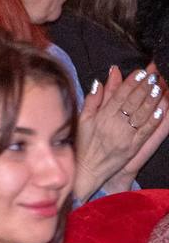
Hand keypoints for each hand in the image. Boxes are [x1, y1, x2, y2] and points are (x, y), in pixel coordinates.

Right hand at [74, 66, 163, 199]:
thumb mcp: (81, 119)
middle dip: (144, 87)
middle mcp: (113, 126)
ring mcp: (125, 137)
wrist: (85, 170)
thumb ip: (92, 100)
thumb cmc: (82, 143)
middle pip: (132, 103)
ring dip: (152, 100)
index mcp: (100, 117)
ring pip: (141, 115)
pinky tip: (162, 109)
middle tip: (154, 75)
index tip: (140, 72)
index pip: (118, 96)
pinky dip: (154, 120)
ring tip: (159, 88)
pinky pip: (146, 131)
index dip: (130, 83)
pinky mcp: (133, 147)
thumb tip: (100, 82)